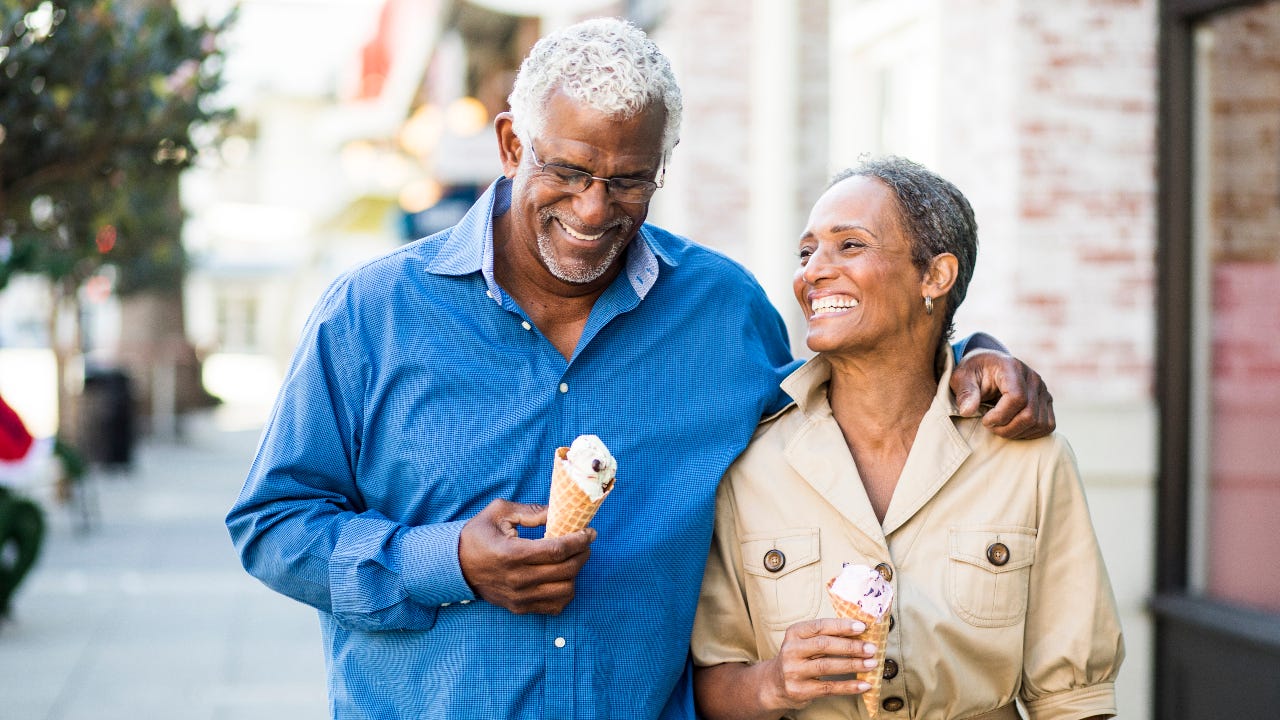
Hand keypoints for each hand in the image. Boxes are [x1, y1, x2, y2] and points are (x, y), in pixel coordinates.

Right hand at [457, 498, 594, 614]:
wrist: (455, 566)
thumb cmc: (478, 535)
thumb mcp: (499, 512)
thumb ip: (531, 511)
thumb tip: (559, 513)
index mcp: (511, 554)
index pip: (557, 550)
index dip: (579, 540)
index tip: (590, 532)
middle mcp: (517, 579)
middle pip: (566, 570)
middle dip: (583, 554)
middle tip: (585, 542)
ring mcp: (519, 597)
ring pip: (565, 590)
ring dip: (576, 573)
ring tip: (573, 559)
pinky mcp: (519, 607)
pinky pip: (555, 606)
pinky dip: (565, 592)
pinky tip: (562, 577)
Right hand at [757, 618, 877, 712]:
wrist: (775, 683)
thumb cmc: (799, 658)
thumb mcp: (806, 641)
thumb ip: (827, 636)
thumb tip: (860, 632)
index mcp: (794, 633)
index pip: (820, 626)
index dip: (842, 626)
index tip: (862, 627)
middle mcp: (791, 650)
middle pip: (824, 645)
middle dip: (850, 646)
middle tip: (871, 648)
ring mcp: (793, 671)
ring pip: (826, 666)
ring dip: (853, 665)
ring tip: (871, 664)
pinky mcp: (799, 690)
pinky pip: (828, 688)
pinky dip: (849, 686)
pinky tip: (864, 684)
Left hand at [951, 349, 1054, 439]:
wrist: (988, 366)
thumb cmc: (974, 372)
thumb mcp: (962, 377)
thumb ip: (965, 392)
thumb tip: (967, 411)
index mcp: (1012, 368)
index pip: (1017, 398)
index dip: (1000, 416)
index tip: (984, 420)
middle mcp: (1033, 378)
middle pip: (1029, 414)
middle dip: (1006, 428)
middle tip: (989, 426)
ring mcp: (1043, 390)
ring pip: (1039, 423)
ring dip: (1017, 432)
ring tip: (999, 427)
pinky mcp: (1046, 402)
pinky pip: (1047, 426)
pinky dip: (1030, 433)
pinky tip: (1012, 429)